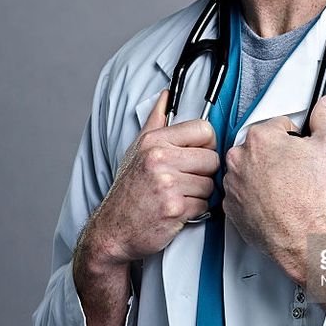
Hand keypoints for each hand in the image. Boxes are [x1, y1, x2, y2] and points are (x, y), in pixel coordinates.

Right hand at [81, 89, 219, 269]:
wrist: (113, 229)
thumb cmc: (129, 190)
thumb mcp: (137, 150)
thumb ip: (155, 121)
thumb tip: (166, 96)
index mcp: (154, 141)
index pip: (205, 130)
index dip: (207, 145)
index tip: (197, 155)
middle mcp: (159, 159)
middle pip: (212, 159)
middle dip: (205, 173)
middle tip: (186, 181)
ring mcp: (167, 184)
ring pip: (211, 184)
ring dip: (200, 194)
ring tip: (180, 195)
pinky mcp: (174, 209)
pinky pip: (205, 205)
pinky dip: (196, 211)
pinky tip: (179, 209)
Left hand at [223, 95, 325, 284]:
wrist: (300, 235)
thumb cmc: (309, 198)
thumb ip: (325, 120)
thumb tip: (325, 106)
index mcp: (260, 138)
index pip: (279, 125)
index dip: (295, 139)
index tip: (301, 153)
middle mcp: (240, 158)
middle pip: (262, 146)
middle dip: (278, 155)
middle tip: (296, 171)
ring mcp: (233, 183)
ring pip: (250, 169)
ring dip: (264, 174)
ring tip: (285, 188)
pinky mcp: (231, 205)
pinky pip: (242, 193)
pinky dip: (254, 195)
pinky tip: (273, 201)